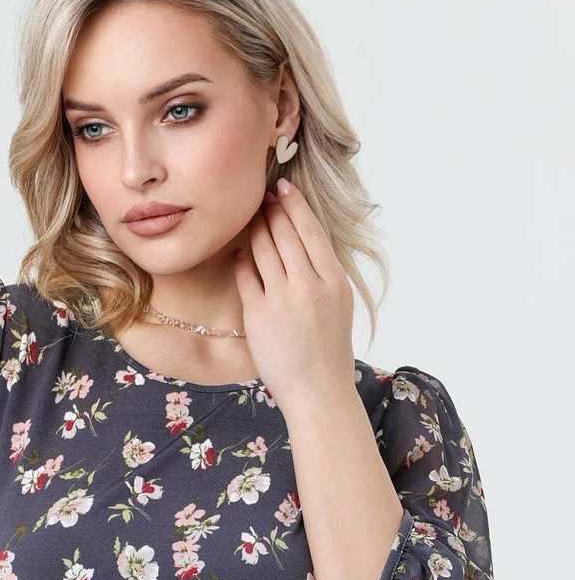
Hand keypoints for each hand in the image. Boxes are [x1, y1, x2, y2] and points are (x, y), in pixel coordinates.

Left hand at [234, 179, 355, 413]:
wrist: (318, 392)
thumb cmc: (329, 351)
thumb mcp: (339, 307)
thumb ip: (324, 275)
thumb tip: (305, 244)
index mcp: (334, 282)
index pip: (311, 230)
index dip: (295, 204)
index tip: (283, 187)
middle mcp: (309, 286)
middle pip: (285, 234)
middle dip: (270, 210)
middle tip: (260, 196)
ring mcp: (282, 300)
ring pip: (263, 249)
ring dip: (254, 229)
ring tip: (249, 218)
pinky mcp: (258, 315)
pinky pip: (246, 275)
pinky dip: (242, 259)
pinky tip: (240, 252)